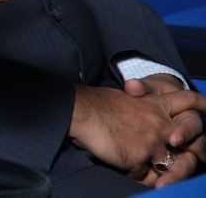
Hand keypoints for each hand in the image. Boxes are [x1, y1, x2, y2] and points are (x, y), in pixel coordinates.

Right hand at [69, 83, 205, 182]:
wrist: (81, 110)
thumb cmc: (96, 104)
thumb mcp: (126, 101)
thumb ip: (143, 113)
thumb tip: (148, 129)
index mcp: (155, 104)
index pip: (186, 100)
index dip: (200, 103)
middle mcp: (160, 122)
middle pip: (188, 141)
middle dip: (187, 153)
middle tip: (175, 153)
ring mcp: (153, 141)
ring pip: (168, 165)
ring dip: (158, 171)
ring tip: (148, 172)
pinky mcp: (141, 157)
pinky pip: (143, 175)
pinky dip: (134, 173)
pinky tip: (120, 163)